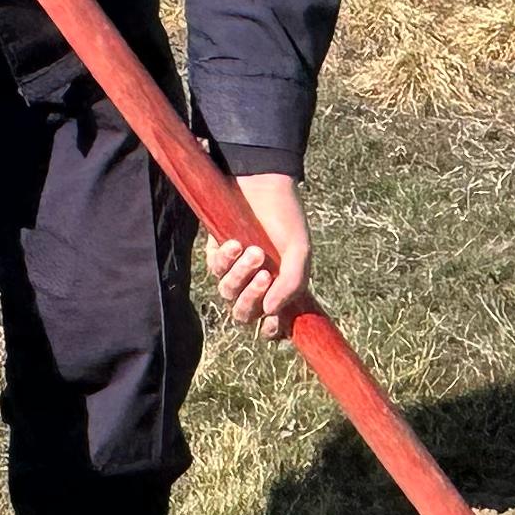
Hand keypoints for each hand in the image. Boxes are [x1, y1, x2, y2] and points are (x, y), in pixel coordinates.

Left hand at [208, 171, 312, 333]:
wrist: (265, 183)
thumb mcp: (299, 251)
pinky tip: (235, 242)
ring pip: (228, 292)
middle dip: (251, 299)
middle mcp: (255, 283)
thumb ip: (291, 284)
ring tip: (255, 251)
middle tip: (265, 275)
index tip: (273, 325)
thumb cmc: (286, 217)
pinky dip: (226, 259)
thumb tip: (270, 313)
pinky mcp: (217, 253)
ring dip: (240, 276)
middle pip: (243, 313)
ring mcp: (235, 270)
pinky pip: (215, 268)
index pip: (272, 323)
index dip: (271, 331)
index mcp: (279, 288)